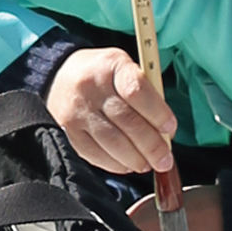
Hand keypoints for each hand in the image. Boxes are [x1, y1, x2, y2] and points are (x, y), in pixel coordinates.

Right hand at [47, 47, 180, 179]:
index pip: (137, 91)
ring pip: (112, 141)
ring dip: (135, 158)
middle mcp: (91, 86)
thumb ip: (146, 96)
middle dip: (152, 146)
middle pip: (127, 121)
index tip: (170, 129)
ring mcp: (77, 109)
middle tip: (165, 160)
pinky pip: (93, 152)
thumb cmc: (103, 76)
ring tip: (148, 164)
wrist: (61, 75)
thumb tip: (164, 133)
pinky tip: (126, 165)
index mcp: (111, 66)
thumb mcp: (126, 69)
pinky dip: (114, 164)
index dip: (158, 114)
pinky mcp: (68, 128)